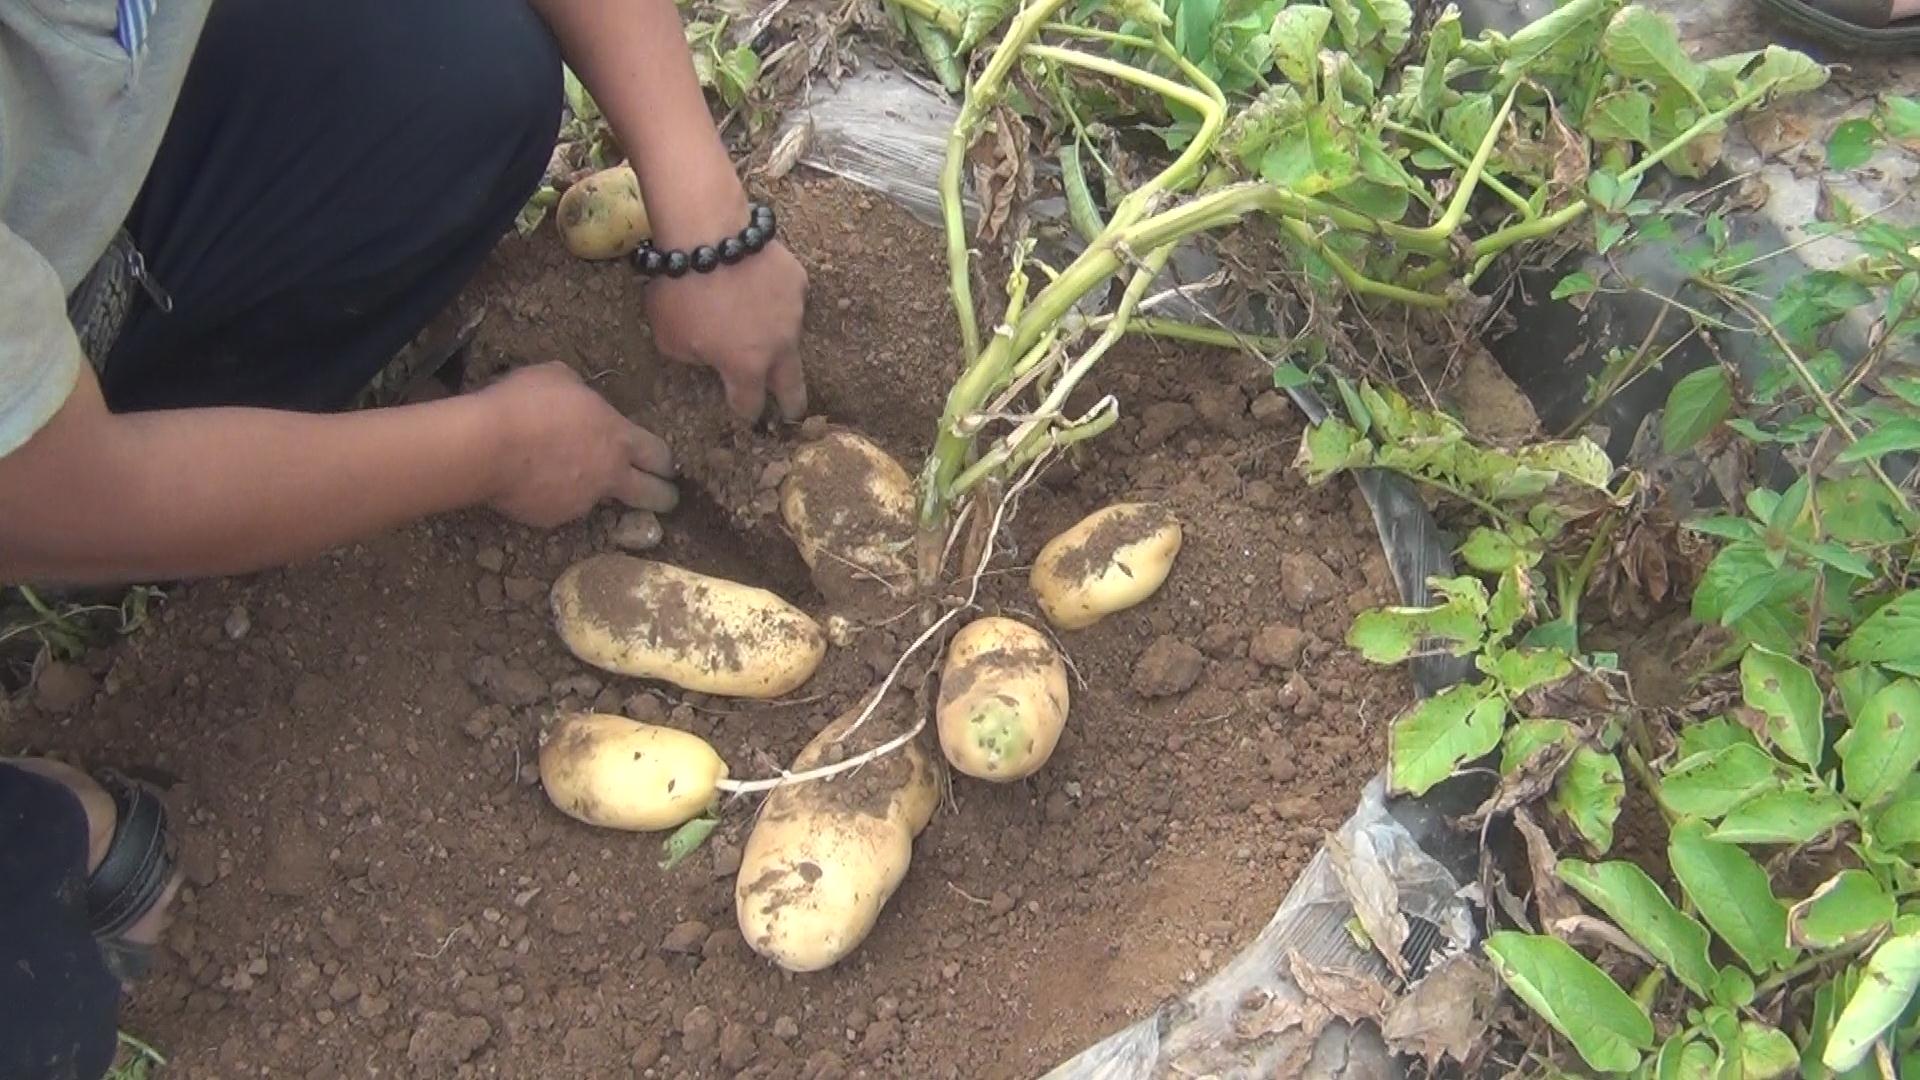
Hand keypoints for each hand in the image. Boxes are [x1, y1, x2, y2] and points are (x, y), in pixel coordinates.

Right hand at [478, 362, 675, 526]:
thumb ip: (580, 392)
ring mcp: (582, 501)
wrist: (487, 446)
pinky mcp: (552, 518)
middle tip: (665, 498)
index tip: (668, 466)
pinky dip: (552, 496)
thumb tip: (578, 397)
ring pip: (598, 500)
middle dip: (663, 496)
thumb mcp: (559, 377)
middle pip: (651, 494)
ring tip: (565, 473)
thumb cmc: (525, 403)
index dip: (665, 460)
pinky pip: (559, 506)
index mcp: (618, 437)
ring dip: (591, 490)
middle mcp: (608, 475)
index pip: (659, 454)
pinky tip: (532, 480)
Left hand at [644, 237, 808, 422]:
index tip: (744, 412)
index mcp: (746, 367)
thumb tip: (707, 354)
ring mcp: (794, 312)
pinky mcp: (798, 281)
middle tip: (793, 413)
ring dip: (777, 339)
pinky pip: (789, 299)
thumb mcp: (670, 337)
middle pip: (792, 387)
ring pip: (790, 337)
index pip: (750, 404)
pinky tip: (757, 286)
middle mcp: (779, 345)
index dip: (745, 411)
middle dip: (792, 404)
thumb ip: (694, 358)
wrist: (710, 233)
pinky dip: (776, 300)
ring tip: (758, 326)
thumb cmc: (682, 290)